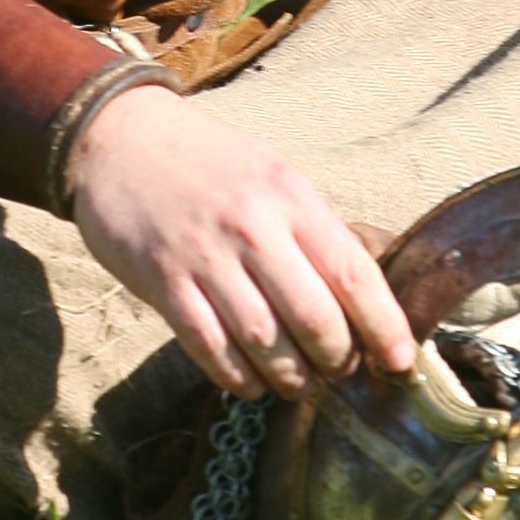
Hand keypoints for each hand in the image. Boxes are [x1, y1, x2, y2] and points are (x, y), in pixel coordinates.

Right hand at [66, 86, 415, 399]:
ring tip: (299, 383)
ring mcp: (204, 255)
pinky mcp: (162, 281)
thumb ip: (310, 229)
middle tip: (340, 372)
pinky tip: (250, 382)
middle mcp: (251, 226)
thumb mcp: (271, 173)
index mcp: (289, 195)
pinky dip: (237, 377)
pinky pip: (209, 347)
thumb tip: (359, 298)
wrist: (118, 137)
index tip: (401, 363)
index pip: (353, 273)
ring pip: (263, 340)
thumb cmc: (207, 161)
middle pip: (314, 318)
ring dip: (290, 376)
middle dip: (337, 360)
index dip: (385, 328)